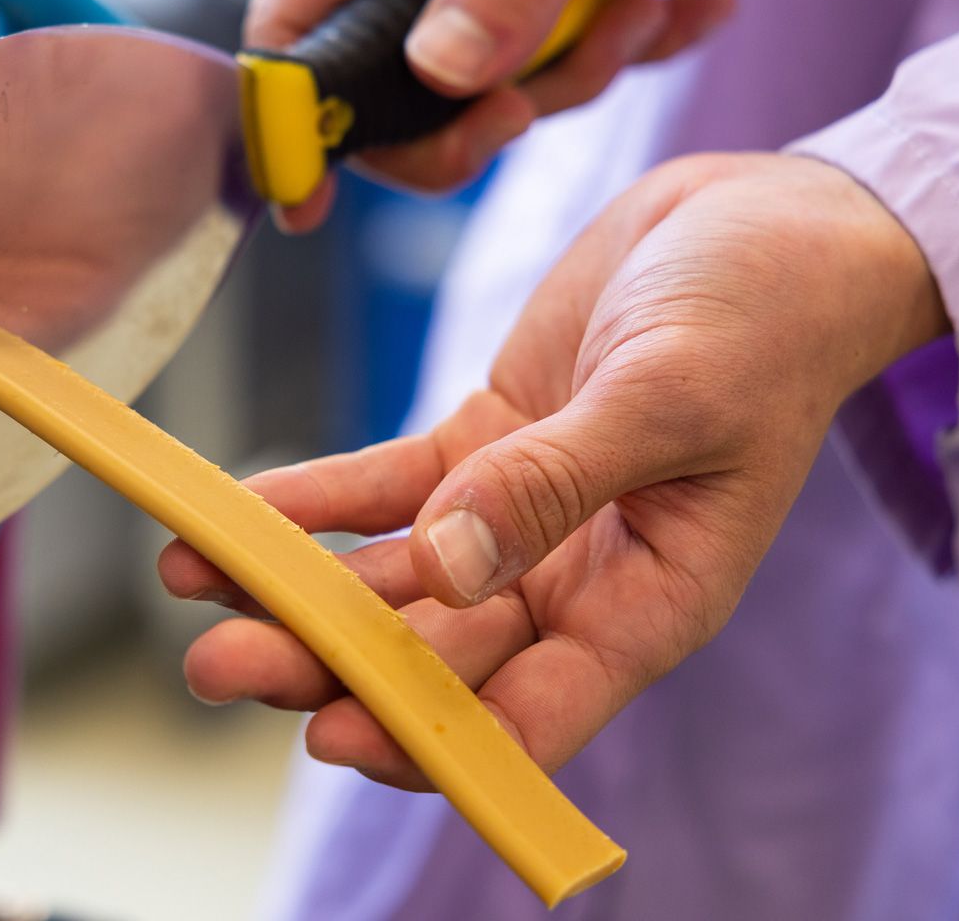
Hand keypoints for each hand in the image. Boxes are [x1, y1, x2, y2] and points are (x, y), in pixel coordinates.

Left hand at [158, 153, 948, 787]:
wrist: (769, 223)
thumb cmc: (768, 315)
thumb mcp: (673, 394)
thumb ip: (558, 480)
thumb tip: (452, 567)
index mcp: (651, 602)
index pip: (533, 714)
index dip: (432, 737)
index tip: (333, 734)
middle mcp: (579, 582)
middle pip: (435, 654)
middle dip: (327, 663)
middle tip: (218, 663)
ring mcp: (524, 518)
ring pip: (395, 580)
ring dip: (296, 587)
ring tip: (189, 582)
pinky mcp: (485, 447)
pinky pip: (385, 491)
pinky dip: (314, 502)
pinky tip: (237, 512)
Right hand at [252, 0, 748, 231]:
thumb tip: (441, 76)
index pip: (293, 26)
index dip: (287, 123)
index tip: (310, 208)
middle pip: (393, 82)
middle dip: (494, 107)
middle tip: (593, 61)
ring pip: (481, 76)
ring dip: (579, 66)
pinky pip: (547, 41)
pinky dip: (619, 40)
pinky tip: (691, 7)